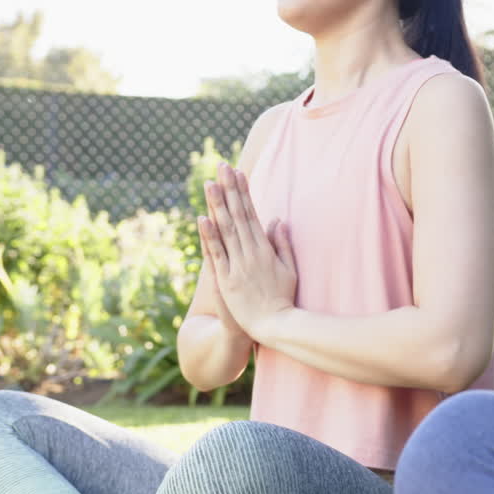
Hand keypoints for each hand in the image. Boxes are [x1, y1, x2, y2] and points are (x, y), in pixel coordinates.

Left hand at [200, 162, 297, 339]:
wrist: (275, 326)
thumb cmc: (284, 299)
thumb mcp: (290, 269)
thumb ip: (282, 244)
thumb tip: (276, 219)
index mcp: (266, 249)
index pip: (252, 214)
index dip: (244, 192)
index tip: (239, 173)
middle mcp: (251, 253)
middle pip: (238, 216)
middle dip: (230, 190)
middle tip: (222, 167)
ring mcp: (238, 266)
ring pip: (226, 230)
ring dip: (217, 206)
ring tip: (210, 184)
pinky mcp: (226, 280)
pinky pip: (217, 255)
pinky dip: (210, 237)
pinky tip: (203, 219)